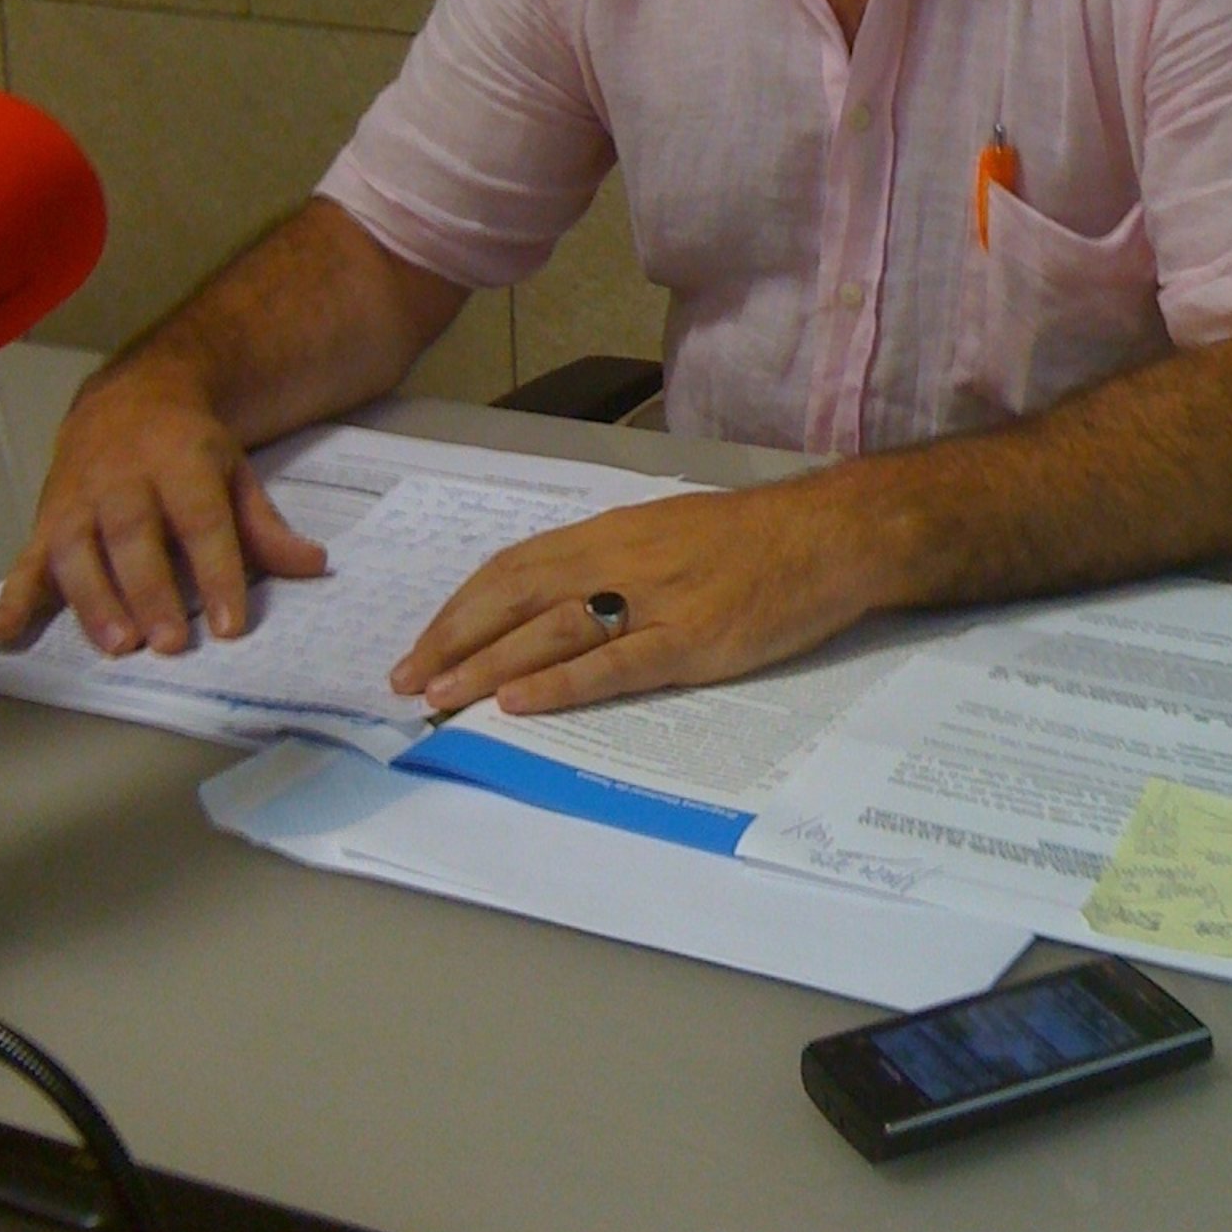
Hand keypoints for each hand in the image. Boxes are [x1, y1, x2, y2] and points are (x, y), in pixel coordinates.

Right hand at [0, 358, 326, 655]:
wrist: (126, 397)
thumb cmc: (188, 449)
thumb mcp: (234, 473)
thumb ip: (265, 526)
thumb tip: (313, 566)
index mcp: (180, 463)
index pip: (201, 521)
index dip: (217, 571)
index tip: (232, 625)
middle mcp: (123, 479)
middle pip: (134, 537)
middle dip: (151, 591)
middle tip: (170, 643)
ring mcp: (78, 499)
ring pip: (78, 550)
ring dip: (94, 600)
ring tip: (118, 645)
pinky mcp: (45, 518)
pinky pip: (24, 558)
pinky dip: (14, 596)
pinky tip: (5, 633)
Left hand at [389, 476, 877, 715]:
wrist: (825, 534)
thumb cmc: (750, 535)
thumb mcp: (666, 529)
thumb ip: (611, 558)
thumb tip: (555, 594)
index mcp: (609, 533)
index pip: (513, 567)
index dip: (461, 607)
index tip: (423, 643)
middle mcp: (618, 560)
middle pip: (514, 597)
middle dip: (452, 640)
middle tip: (406, 682)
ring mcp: (654, 600)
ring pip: (550, 630)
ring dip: (486, 665)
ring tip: (439, 698)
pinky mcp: (690, 639)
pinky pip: (613, 663)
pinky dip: (560, 682)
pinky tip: (520, 702)